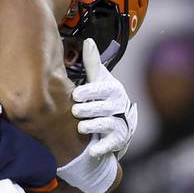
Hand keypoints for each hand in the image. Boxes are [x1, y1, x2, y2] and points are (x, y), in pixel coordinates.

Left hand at [70, 39, 138, 157]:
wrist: (116, 121)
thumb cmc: (102, 97)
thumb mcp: (98, 79)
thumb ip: (92, 63)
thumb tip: (88, 41)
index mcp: (112, 89)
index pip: (103, 89)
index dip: (90, 92)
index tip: (76, 94)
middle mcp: (117, 106)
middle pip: (103, 107)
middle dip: (89, 109)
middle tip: (76, 111)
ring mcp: (118, 123)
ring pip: (106, 124)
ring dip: (93, 126)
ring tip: (81, 128)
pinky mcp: (117, 139)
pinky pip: (111, 143)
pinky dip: (102, 148)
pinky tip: (92, 151)